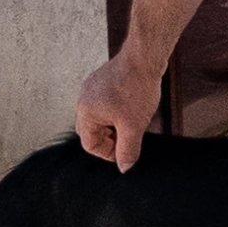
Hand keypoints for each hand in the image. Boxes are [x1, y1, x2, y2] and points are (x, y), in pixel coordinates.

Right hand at [74, 51, 165, 170]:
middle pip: (91, 131)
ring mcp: (91, 88)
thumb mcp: (133, 126)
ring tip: (131, 121)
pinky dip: (115, 111)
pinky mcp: (101, 81)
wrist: (144, 59)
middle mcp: (84, 99)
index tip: (125, 151)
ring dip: (113, 125)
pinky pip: (104, 104)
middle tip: (127, 136)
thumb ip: (128, 150)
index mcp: (85, 112)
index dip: (108, 153)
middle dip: (110, 138)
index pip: (90, 144)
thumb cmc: (136, 88)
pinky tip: (130, 108)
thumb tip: (124, 167)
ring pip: (99, 117)